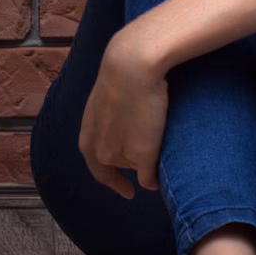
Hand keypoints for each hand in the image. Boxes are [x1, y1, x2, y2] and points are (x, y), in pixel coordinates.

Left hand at [78, 22, 172, 198]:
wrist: (132, 65)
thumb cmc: (122, 75)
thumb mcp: (107, 101)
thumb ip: (110, 120)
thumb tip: (123, 128)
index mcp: (87, 137)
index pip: (97, 168)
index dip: (111, 179)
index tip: (127, 189)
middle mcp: (99, 151)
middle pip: (115, 172)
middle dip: (127, 173)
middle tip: (138, 187)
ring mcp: (121, 156)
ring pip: (136, 170)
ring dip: (145, 168)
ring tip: (160, 158)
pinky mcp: (142, 156)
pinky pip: (150, 179)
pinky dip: (157, 179)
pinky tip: (168, 174)